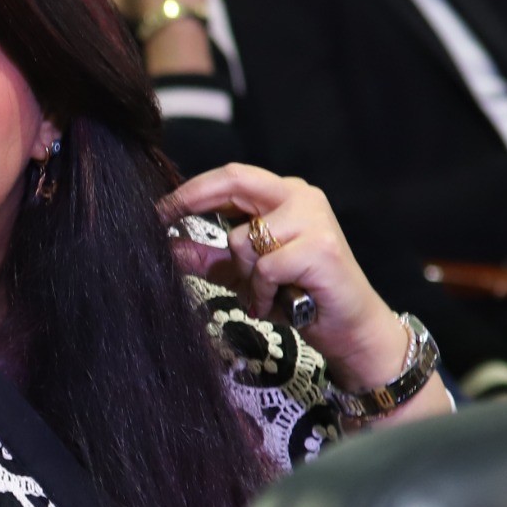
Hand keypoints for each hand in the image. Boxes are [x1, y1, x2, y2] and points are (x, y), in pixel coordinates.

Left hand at [161, 163, 421, 394]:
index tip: (157, 210)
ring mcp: (314, 219)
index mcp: (284, 195)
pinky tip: (282, 301)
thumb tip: (166, 248)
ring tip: (266, 293)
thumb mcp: (245, 275)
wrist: (349, 328)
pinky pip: (265, 266)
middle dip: (194, 199)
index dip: (191, 191)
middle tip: (161, 220)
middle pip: (236, 180)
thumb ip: (210, 258)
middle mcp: (301, 197)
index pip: (231, 178)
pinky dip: (264, 291)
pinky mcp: (320, 247)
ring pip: (244, 238)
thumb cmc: (299, 297)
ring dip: (245, 276)